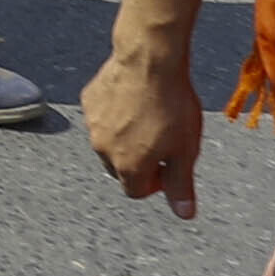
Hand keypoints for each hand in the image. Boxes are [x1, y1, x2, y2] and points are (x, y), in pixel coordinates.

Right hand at [85, 31, 208, 211]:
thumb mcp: (186, 151)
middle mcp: (103, 149)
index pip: (136, 191)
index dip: (157, 183)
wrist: (149, 61)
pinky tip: (135, 100)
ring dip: (127, 138)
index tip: (171, 165)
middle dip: (139, 161)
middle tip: (163, 140)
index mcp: (127, 166)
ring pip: (109, 142)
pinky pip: (101, 117)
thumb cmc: (172, 106)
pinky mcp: (88, 100)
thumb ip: (181, 186)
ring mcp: (92, 124)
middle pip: (120, 168)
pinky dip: (116, 115)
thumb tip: (183, 214)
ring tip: (150, 117)